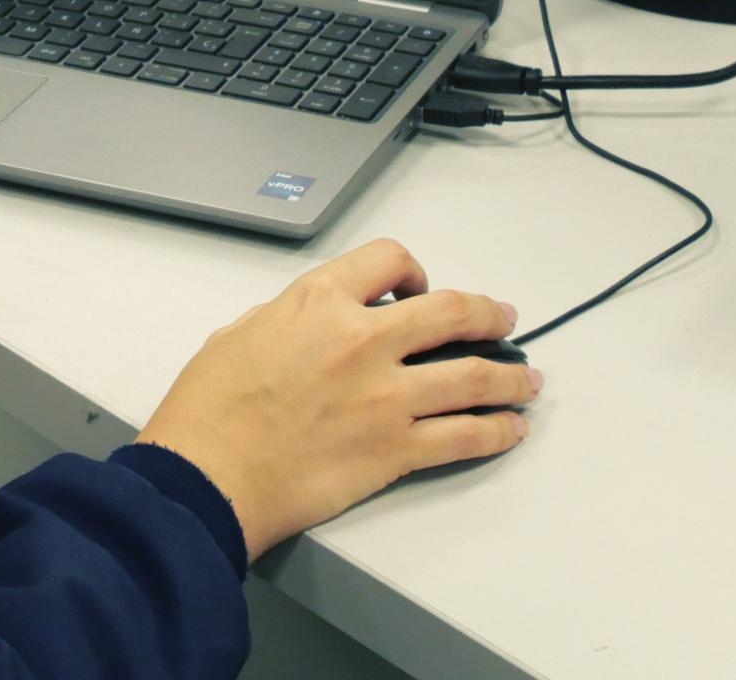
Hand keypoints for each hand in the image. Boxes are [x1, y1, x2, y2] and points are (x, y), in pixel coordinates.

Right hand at [134, 238, 538, 559]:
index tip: (420, 287)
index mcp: (320, 302)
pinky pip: (465, 436)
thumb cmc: (210, 412)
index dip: (413, 270)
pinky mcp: (396, 450)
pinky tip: (510, 430)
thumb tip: (308, 327)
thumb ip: (287, 319)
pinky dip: (497, 432)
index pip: (390, 260)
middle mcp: (363, 340)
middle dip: (488, 314)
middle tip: (504, 319)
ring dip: (510, 377)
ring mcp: (387, 397)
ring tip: (527, 379)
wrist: (209, 476)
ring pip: (473, 375)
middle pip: (452, 312)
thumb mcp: (239, 333)